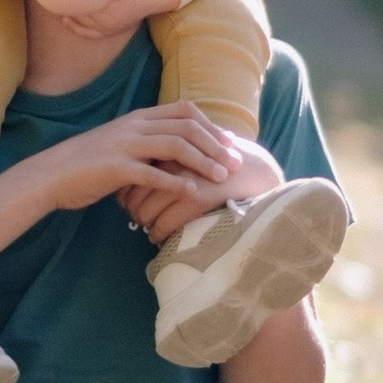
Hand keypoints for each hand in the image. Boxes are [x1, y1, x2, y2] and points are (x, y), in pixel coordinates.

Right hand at [34, 100, 244, 217]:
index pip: (184, 111)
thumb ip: (147, 143)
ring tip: (222, 177)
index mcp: (138, 118)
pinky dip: (176, 182)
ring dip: (203, 161)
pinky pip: (152, 173)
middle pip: (187, 127)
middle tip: (236, 163)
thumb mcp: (121, 145)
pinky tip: (192, 192)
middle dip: (216, 144)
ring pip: (175, 146)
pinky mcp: (115, 168)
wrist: (50, 175)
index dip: (211, 126)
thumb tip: (177, 153)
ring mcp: (124, 145)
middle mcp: (134, 126)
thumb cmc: (88, 165)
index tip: (230, 144)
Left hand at [122, 132, 282, 245]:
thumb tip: (146, 170)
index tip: (127, 201)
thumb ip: (173, 157)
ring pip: (145, 210)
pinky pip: (165, 222)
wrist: (255, 171)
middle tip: (136, 217)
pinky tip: (159, 237)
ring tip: (148, 228)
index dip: (127, 189)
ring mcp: (184, 179)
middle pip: (134, 191)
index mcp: (170, 145)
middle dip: (132, 208)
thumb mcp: (194, 152)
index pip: (134, 169)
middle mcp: (173, 160)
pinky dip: (158, 233)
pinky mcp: (197, 196)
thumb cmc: (221, 163)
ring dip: (144, 223)